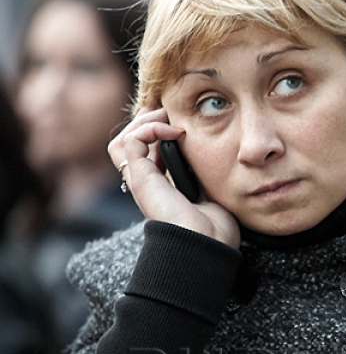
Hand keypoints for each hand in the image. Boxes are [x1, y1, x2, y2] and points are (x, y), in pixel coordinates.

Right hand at [108, 107, 240, 247]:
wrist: (205, 243)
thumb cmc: (215, 227)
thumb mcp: (212, 192)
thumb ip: (205, 173)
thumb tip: (212, 152)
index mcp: (163, 189)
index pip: (148, 153)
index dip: (158, 133)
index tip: (180, 121)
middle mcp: (148, 184)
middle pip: (129, 145)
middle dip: (146, 122)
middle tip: (168, 110)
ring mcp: (141, 182)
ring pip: (123, 142)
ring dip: (144, 122)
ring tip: (167, 117)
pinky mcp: (140, 178)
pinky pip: (131, 142)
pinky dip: (150, 129)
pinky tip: (174, 132)